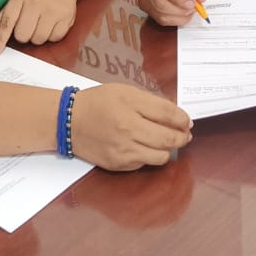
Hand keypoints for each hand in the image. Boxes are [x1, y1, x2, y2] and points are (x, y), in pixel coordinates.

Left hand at [0, 0, 77, 56]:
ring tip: (41, 22)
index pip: (7, 22)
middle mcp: (36, 2)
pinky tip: (52, 23)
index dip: (0, 39)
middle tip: (29, 24)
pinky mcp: (66, 16)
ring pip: (38, 39)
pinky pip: (54, 38)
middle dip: (24, 34)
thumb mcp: (16, 0)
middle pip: (22, 36)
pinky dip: (51, 35)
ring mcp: (53, 9)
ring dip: (38, 36)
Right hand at [70, 83, 192, 170]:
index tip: (188, 121)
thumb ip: (150, 102)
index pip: (168, 114)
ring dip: (168, 149)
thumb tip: (176, 115)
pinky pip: (144, 163)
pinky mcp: (118, 165)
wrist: (67, 121)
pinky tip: (145, 147)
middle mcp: (128, 129)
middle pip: (169, 139)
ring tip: (167, 142)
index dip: (183, 119)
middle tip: (185, 134)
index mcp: (130, 105)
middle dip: (182, 137)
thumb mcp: (124, 91)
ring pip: (161, 156)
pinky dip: (150, 156)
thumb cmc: (98, 102)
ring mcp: (123, 150)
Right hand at [136, 0, 210, 25]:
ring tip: (190, 8)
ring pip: (159, 12)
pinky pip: (159, 17)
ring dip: (179, 15)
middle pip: (158, 1)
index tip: (193, 2)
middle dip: (180, 8)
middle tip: (195, 7)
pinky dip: (174, 18)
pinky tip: (182, 11)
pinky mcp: (145, 3)